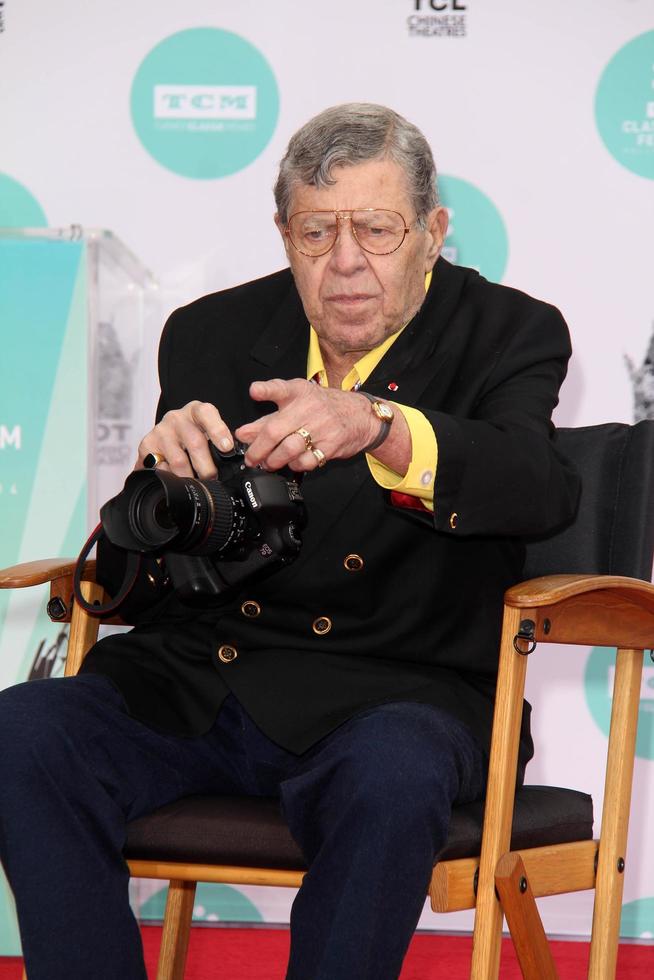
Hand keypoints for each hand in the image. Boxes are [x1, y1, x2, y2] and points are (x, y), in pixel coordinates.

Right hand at [136, 401, 232, 477]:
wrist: (167, 435)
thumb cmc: (194, 434)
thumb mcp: (208, 432)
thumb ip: (221, 443)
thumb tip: (236, 462)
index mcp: (196, 411)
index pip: (207, 413)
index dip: (218, 430)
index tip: (226, 447)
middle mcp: (177, 418)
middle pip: (195, 444)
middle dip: (207, 467)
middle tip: (212, 478)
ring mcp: (161, 431)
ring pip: (179, 461)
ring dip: (191, 476)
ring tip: (196, 483)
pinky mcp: (147, 445)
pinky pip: (162, 468)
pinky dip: (171, 477)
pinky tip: (176, 478)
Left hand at [235, 379, 378, 471]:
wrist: (360, 416)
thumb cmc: (323, 408)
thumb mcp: (297, 403)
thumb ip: (268, 418)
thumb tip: (243, 434)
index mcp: (299, 392)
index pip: (280, 388)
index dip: (265, 390)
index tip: (254, 391)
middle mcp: (309, 408)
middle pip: (275, 430)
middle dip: (258, 449)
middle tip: (251, 458)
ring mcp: (321, 427)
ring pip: (289, 449)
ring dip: (273, 460)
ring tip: (268, 463)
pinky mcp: (331, 445)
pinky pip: (306, 461)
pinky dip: (294, 465)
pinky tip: (291, 463)